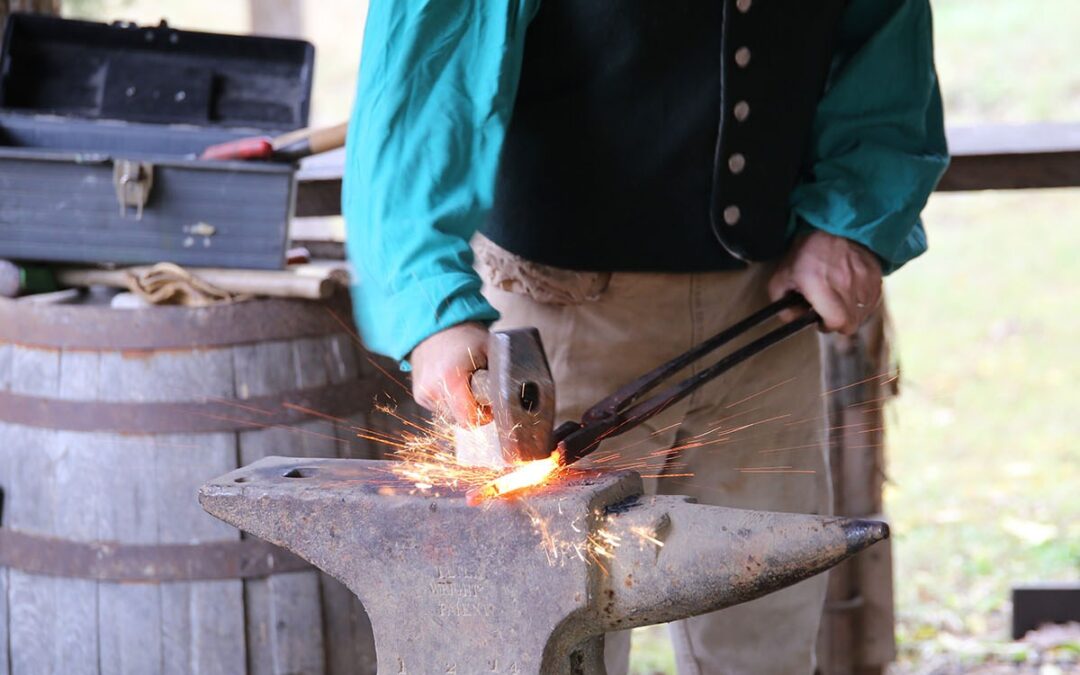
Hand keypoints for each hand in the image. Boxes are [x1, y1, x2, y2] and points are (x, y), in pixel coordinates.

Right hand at [409, 322, 491, 425]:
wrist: (434, 325)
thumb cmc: (464, 335)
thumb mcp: (490, 349)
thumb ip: (501, 373)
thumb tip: (514, 393)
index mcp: (451, 380)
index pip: (469, 419)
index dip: (484, 415)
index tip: (489, 404)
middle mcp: (433, 390)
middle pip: (460, 420)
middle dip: (473, 410)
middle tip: (479, 390)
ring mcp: (424, 393)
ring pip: (450, 416)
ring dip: (461, 406)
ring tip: (464, 383)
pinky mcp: (419, 394)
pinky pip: (440, 408)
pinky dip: (449, 401)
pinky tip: (452, 382)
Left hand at [767, 230, 881, 334]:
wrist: (833, 225)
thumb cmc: (805, 253)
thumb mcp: (782, 278)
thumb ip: (784, 306)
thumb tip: (795, 321)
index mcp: (820, 285)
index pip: (836, 322)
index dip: (827, 325)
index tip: (820, 318)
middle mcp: (846, 284)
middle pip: (851, 323)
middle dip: (838, 322)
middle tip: (829, 311)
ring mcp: (865, 280)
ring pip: (863, 313)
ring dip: (851, 312)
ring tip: (839, 298)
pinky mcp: (876, 276)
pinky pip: (872, 300)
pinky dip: (862, 301)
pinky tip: (850, 290)